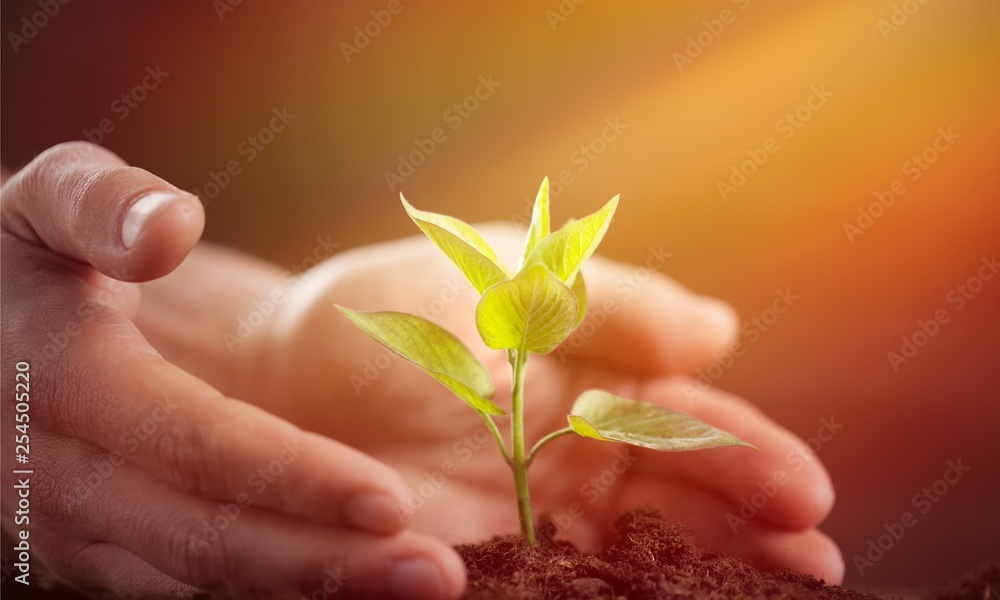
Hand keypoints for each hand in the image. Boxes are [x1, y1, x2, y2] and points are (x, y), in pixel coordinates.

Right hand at [0, 142, 466, 598]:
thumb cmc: (20, 262)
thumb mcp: (40, 208)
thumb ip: (100, 203)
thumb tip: (172, 226)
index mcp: (64, 382)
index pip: (192, 443)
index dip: (293, 476)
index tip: (391, 501)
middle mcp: (63, 479)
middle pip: (206, 537)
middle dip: (325, 562)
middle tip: (437, 575)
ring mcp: (73, 530)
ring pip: (200, 581)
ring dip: (314, 592)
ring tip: (417, 588)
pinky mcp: (95, 551)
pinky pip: (188, 586)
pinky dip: (276, 591)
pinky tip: (354, 587)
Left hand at [141, 221, 844, 583]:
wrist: (272, 369)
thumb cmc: (388, 308)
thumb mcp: (500, 279)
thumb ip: (608, 303)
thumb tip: (722, 329)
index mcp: (589, 386)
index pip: (684, 424)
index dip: (746, 456)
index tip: (803, 492)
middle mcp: (570, 462)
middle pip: (676, 502)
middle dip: (746, 528)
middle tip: (813, 563)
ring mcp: (526, 522)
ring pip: (631, 556)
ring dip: (699, 577)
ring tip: (774, 595)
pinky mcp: (473, 565)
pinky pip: (547, 590)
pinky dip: (601, 599)